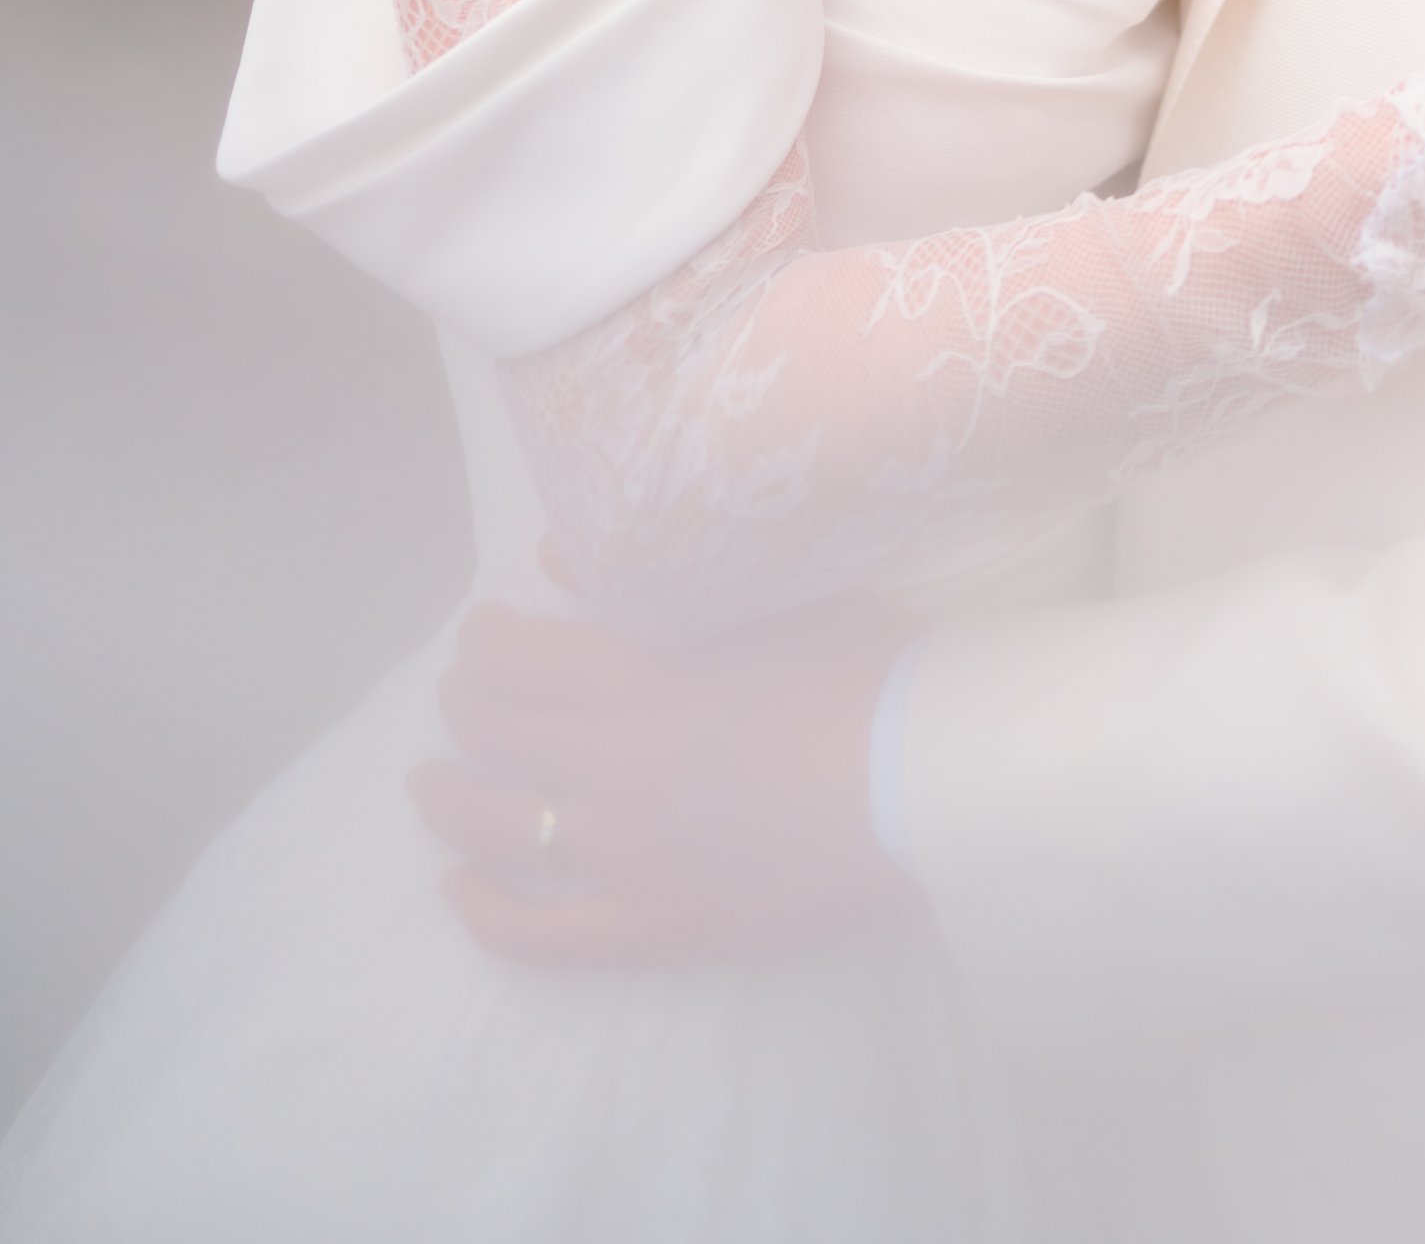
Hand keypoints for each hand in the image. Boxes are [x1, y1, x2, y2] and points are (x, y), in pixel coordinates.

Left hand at [412, 584, 911, 965]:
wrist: (929, 784)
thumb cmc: (862, 670)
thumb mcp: (768, 592)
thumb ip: (654, 572)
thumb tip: (563, 551)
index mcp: (632, 678)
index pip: (508, 657)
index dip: (485, 639)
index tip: (490, 627)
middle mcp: (605, 769)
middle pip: (491, 734)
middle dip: (466, 705)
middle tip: (472, 692)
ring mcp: (621, 859)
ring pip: (492, 828)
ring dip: (447, 797)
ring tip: (435, 780)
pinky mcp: (652, 929)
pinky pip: (536, 934)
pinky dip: (481, 910)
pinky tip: (457, 888)